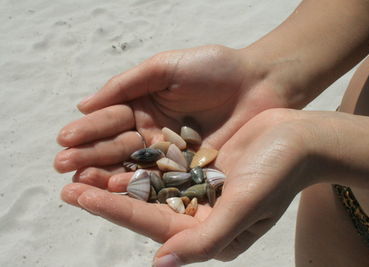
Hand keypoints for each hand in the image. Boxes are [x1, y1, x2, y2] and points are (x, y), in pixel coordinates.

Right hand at [54, 45, 287, 176]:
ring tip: (80, 182)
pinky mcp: (189, 171)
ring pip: (135, 167)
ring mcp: (171, 156)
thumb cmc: (214, 69)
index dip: (90, 130)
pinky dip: (138, 185)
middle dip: (90, 156)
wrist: (258, 84)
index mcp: (145, 107)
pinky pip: (161, 179)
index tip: (65, 139)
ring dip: (106, 175)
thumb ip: (127, 84)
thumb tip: (83, 105)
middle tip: (62, 166)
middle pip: (118, 148)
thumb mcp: (165, 68)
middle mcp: (153, 134)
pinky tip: (115, 190)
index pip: (112, 121)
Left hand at [60, 109, 315, 264]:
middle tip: (67, 184)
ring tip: (82, 168)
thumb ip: (207, 238)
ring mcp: (200, 191)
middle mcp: (201, 215)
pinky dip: (139, 160)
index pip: (152, 223)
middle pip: (145, 207)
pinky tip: (116, 152)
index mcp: (210, 232)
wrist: (302, 140)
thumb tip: (162, 264)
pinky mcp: (201, 169)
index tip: (78, 196)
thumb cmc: (280, 172)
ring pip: (150, 186)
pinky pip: (163, 167)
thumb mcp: (246, 206)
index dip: (114, 210)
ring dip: (117, 177)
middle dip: (105, 196)